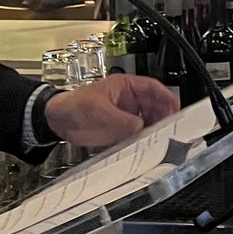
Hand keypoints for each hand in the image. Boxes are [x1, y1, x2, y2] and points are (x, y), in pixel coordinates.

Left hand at [46, 74, 179, 145]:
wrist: (56, 120)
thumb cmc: (73, 106)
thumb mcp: (100, 111)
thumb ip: (122, 121)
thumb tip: (141, 127)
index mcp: (125, 87)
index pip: (153, 88)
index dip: (167, 97)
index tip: (176, 108)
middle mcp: (128, 101)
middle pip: (154, 105)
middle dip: (164, 116)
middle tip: (170, 129)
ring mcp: (124, 115)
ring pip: (148, 121)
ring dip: (155, 129)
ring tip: (160, 139)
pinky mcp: (119, 130)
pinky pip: (136, 134)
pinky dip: (143, 139)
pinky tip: (146, 146)